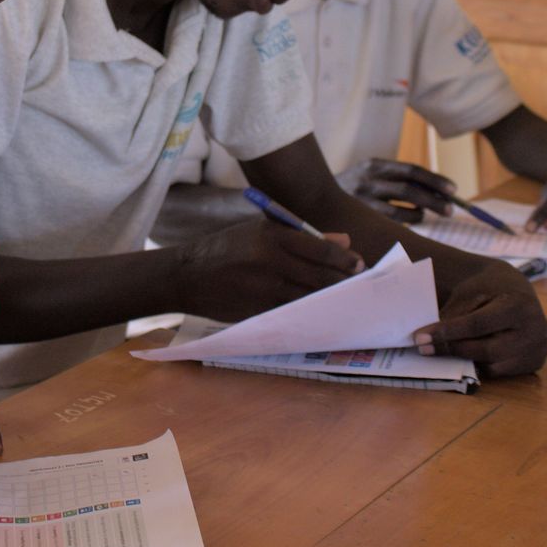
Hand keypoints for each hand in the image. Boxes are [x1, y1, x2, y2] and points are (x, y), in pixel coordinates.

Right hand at [178, 217, 362, 320]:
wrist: (187, 276)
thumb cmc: (228, 248)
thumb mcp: (261, 232)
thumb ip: (302, 237)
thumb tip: (343, 242)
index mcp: (271, 236)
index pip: (321, 248)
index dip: (345, 259)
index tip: (359, 264)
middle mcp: (269, 261)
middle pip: (321, 276)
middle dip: (344, 282)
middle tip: (359, 285)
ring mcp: (263, 289)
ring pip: (309, 298)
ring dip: (330, 300)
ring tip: (344, 299)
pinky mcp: (257, 311)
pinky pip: (292, 313)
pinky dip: (308, 313)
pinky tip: (319, 312)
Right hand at [336, 158, 454, 223]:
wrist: (314, 200)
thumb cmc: (354, 188)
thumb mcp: (371, 175)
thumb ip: (398, 180)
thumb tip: (439, 191)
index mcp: (374, 165)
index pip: (411, 170)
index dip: (434, 180)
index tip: (453, 190)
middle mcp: (367, 182)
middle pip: (409, 190)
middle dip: (434, 200)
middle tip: (450, 210)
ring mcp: (361, 204)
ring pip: (401, 212)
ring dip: (420, 214)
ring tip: (428, 215)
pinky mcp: (359, 221)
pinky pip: (391, 226)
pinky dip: (406, 224)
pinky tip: (411, 221)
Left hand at [412, 261, 546, 376]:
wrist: (515, 290)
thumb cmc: (489, 289)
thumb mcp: (471, 292)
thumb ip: (455, 315)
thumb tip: (428, 339)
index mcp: (519, 305)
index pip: (477, 324)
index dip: (447, 333)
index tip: (421, 337)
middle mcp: (535, 329)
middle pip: (486, 349)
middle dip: (452, 349)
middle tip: (424, 348)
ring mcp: (538, 349)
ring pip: (492, 365)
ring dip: (464, 360)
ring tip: (442, 351)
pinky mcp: (535, 362)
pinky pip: (500, 372)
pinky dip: (480, 366)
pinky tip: (465, 356)